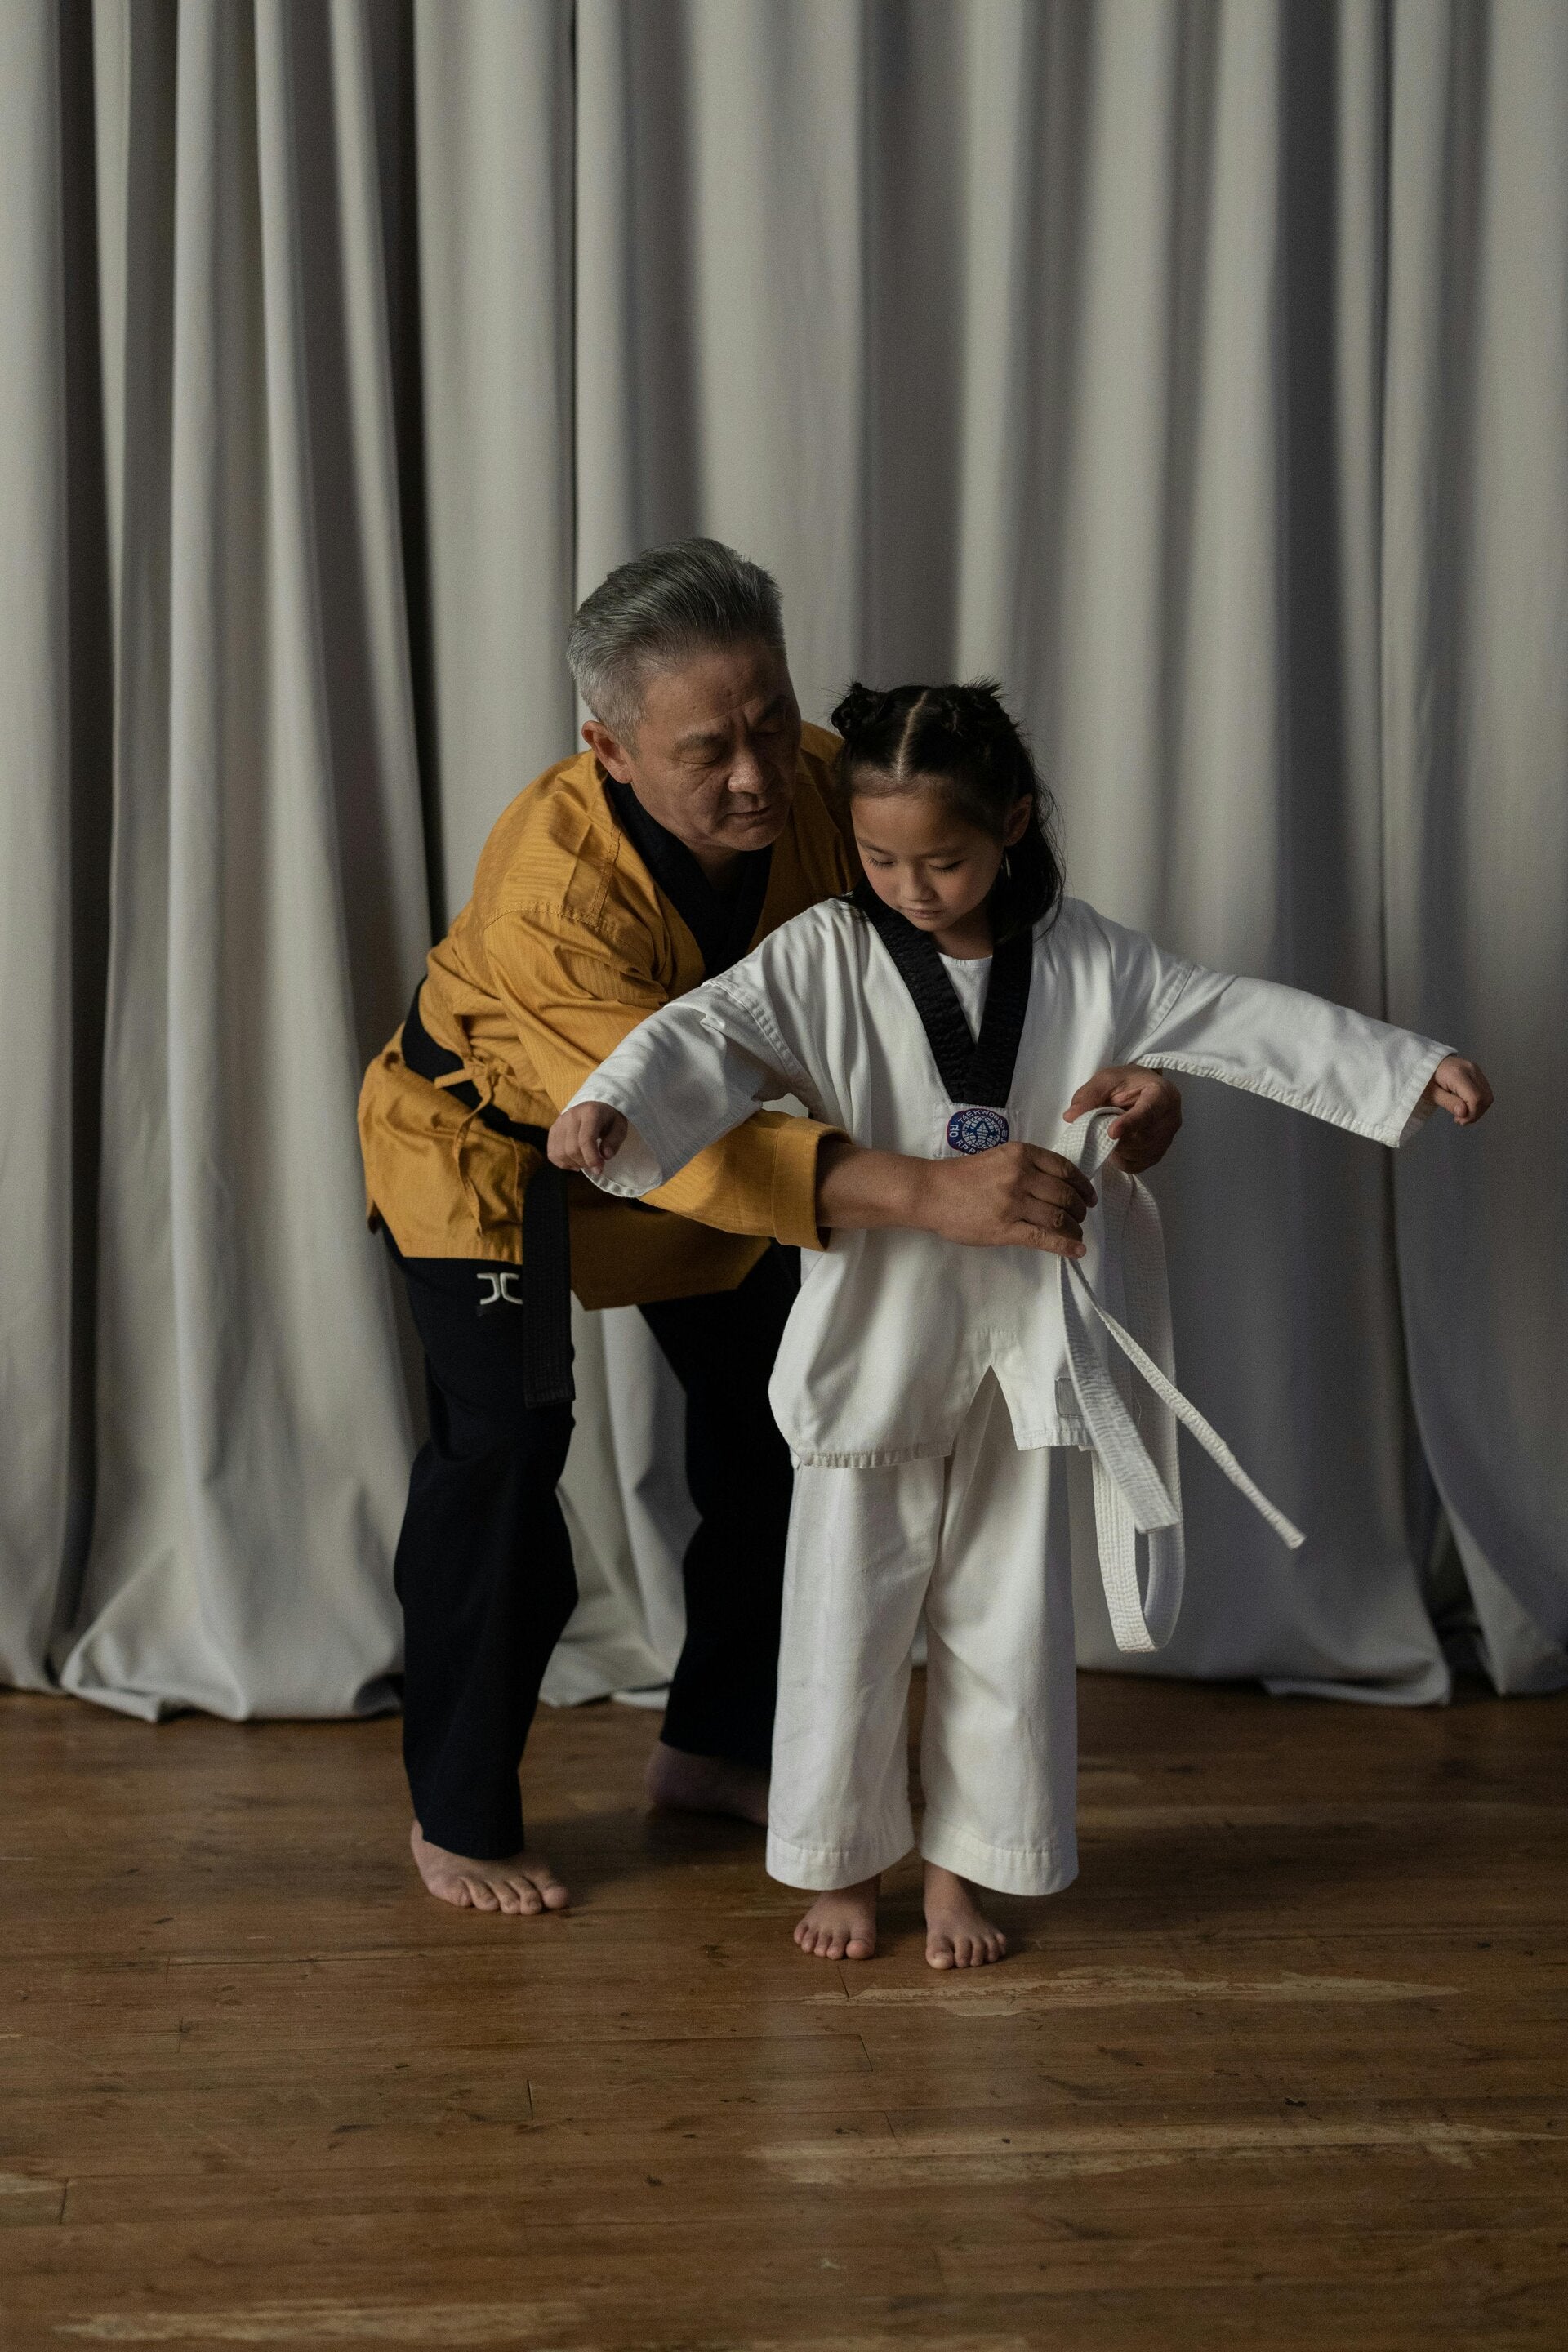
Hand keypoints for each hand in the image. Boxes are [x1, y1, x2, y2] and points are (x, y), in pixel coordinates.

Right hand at [547, 1101, 627, 1172]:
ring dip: (574, 1164)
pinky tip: (574, 1162)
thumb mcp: (619, 1127)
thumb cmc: (608, 1119)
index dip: (591, 1159)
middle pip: (571, 1149)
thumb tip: (605, 1156)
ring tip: (586, 1163)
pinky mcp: (553, 1130)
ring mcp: (559, 1122)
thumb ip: (614, 1141)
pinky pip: (552, 1153)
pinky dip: (562, 1163)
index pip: (585, 1140)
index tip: (599, 1169)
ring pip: (560, 1153)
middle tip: (595, 1166)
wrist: (595, 1105)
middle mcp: (571, 1116)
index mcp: (590, 1113)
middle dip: (584, 1163)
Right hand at [913, 1141, 1096, 1257]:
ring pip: (1059, 1217)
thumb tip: (1056, 1185)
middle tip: (1081, 1217)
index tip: (1088, 1196)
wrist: (932, 1192)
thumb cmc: (961, 1176)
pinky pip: (1045, 1238)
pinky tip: (1076, 1251)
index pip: (1065, 1169)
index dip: (1083, 1185)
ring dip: (1074, 1229)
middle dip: (1079, 1209)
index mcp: (1021, 1154)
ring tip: (1076, 1234)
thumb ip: (1026, 1166)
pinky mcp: (1006, 1228)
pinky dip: (1065, 1246)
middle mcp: (1021, 1175)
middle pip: (1066, 1194)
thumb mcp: (999, 1157)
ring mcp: (1014, 1203)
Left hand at [1064, 1066, 1182, 1172]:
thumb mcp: (1105, 1080)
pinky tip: (1113, 1147)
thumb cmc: (1125, 1083)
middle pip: (1144, 1138)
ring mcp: (1167, 1139)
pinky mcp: (1158, 1154)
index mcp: (1162, 1094)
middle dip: (1116, 1138)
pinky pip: (1137, 1166)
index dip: (1130, 1124)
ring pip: (1139, 1154)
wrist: (1140, 1090)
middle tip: (1097, 1130)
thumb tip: (1071, 1116)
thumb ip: (1089, 1096)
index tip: (1112, 1132)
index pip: (1149, 1112)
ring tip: (1105, 1135)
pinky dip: (1120, 1160)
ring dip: (1116, 1149)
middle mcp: (1171, 1118)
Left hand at [1422, 1055, 1492, 1125]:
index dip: (1471, 1113)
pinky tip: (1465, 1105)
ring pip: (1487, 1096)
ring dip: (1478, 1109)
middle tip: (1460, 1119)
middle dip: (1475, 1113)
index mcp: (1457, 1074)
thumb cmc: (1424, 1078)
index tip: (1459, 1120)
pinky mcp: (1477, 1072)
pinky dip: (1478, 1102)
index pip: (1475, 1097)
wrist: (1425, 1062)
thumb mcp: (1432, 1094)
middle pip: (1484, 1098)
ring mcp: (1476, 1070)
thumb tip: (1464, 1113)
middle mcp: (1471, 1069)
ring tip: (1462, 1113)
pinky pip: (1484, 1091)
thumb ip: (1448, 1102)